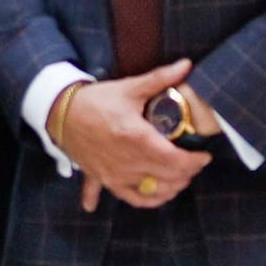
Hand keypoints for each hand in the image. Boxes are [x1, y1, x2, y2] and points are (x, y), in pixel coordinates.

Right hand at [49, 59, 210, 212]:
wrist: (60, 113)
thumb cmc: (95, 101)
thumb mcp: (129, 88)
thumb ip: (160, 78)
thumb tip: (187, 64)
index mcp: (137, 139)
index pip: (175, 160)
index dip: (195, 162)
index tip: (204, 155)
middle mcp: (128, 162)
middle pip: (168, 179)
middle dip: (187, 173)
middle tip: (194, 163)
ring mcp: (115, 175)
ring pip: (152, 194)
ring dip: (170, 189)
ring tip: (179, 178)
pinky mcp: (104, 180)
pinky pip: (126, 198)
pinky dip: (142, 201)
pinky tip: (152, 197)